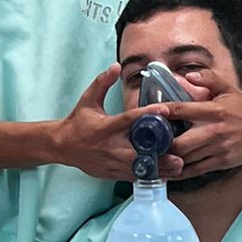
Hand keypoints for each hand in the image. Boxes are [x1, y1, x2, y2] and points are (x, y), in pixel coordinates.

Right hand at [53, 65, 186, 181]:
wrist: (62, 146)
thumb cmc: (77, 122)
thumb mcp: (88, 100)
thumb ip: (102, 82)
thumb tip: (116, 65)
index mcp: (105, 127)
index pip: (129, 119)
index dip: (148, 114)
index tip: (165, 110)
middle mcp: (109, 146)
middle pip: (138, 152)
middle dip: (159, 154)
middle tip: (179, 153)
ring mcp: (111, 162)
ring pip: (138, 168)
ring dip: (158, 169)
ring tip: (177, 167)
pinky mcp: (111, 173)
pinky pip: (133, 176)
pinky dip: (149, 176)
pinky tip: (164, 175)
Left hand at [154, 73, 241, 178]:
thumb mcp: (228, 88)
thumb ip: (208, 78)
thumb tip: (187, 75)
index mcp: (212, 110)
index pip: (182, 110)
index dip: (162, 112)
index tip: (145, 115)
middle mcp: (214, 130)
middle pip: (180, 142)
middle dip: (162, 145)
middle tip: (145, 145)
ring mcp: (218, 148)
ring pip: (186, 158)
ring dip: (168, 160)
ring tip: (152, 159)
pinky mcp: (222, 162)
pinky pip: (197, 170)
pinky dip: (181, 172)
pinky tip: (169, 171)